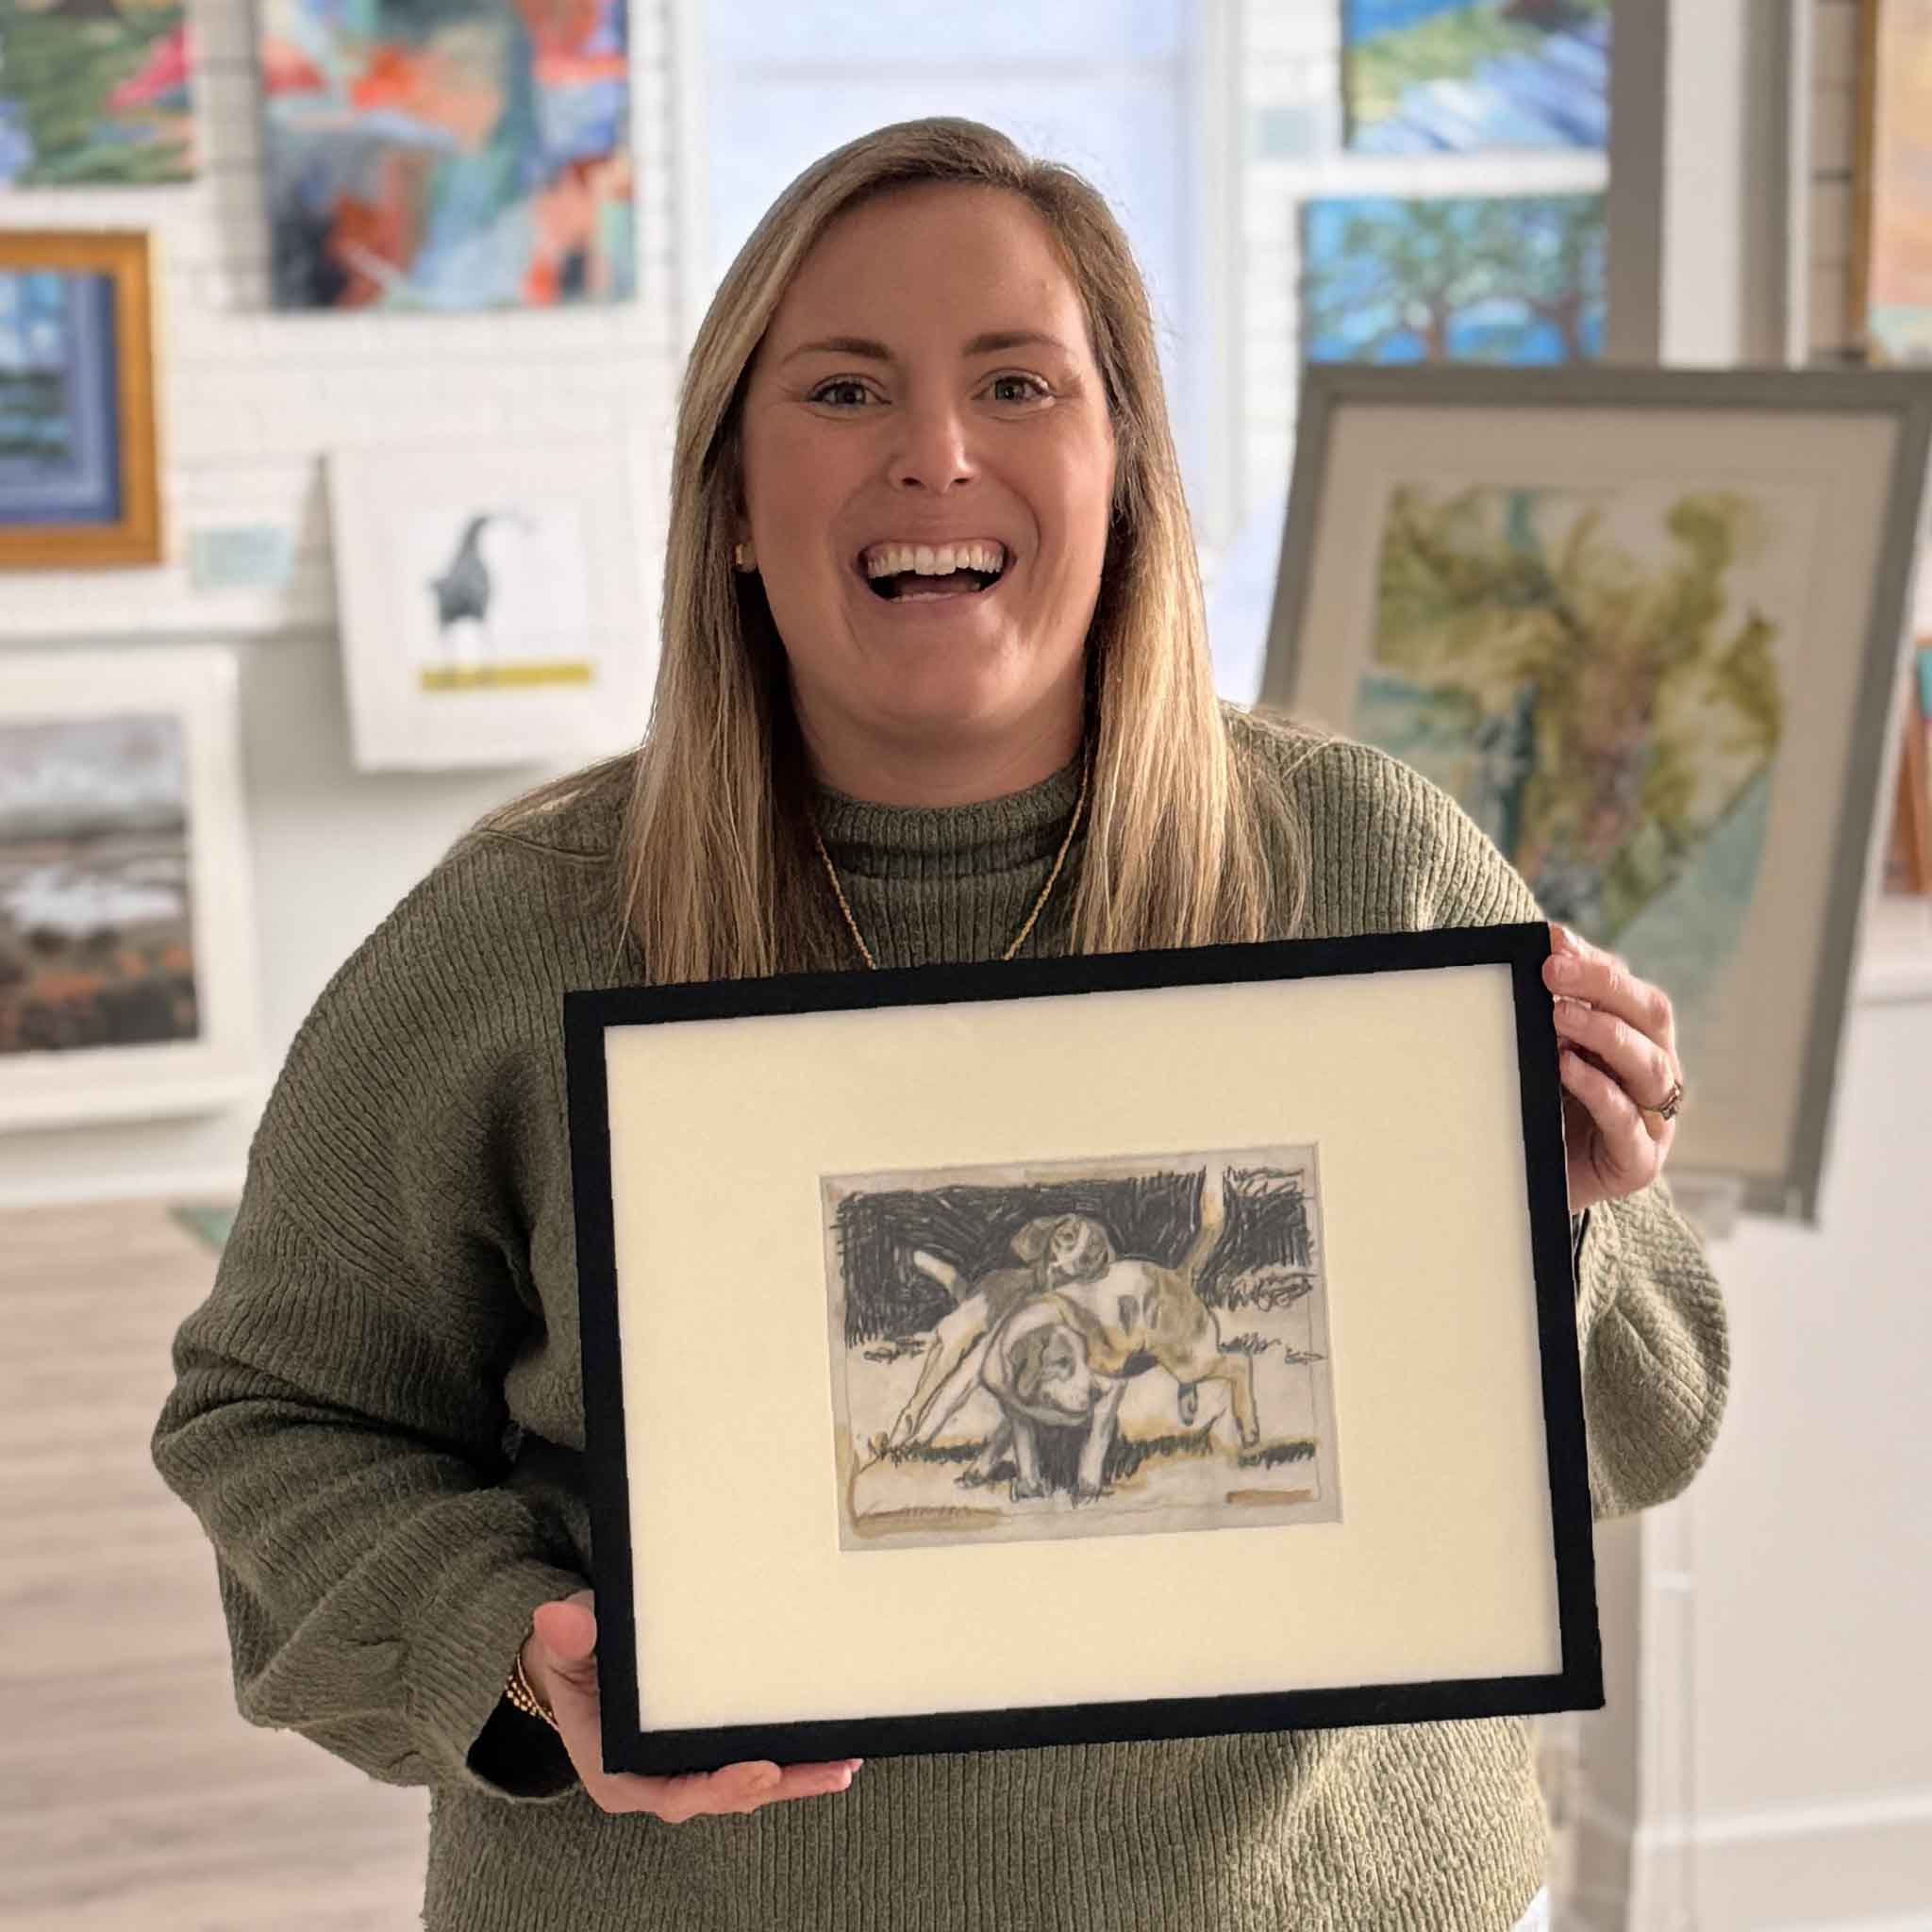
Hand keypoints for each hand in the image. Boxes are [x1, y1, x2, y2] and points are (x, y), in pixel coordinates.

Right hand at [522, 1590, 862, 1819]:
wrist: (582, 1656)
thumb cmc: (577, 1654)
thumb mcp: (569, 1645)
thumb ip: (569, 1638)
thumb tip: (557, 1617)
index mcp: (621, 1774)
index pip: (676, 1793)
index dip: (720, 1788)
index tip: (761, 1771)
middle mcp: (659, 1780)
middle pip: (726, 1794)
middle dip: (780, 1784)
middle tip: (829, 1769)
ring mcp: (688, 1767)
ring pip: (747, 1783)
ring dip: (796, 1776)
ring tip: (844, 1762)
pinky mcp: (709, 1750)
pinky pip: (752, 1760)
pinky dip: (790, 1758)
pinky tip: (833, 1748)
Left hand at [1541, 923, 1682, 1212]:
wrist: (1529, 1190)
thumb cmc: (1540, 1114)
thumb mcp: (1542, 1057)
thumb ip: (1545, 1017)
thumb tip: (1529, 961)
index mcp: (1636, 1040)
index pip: (1627, 990)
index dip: (1594, 963)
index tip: (1551, 941)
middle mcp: (1653, 1073)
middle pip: (1649, 1016)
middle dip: (1602, 986)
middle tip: (1553, 971)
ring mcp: (1653, 1120)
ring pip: (1649, 1066)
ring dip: (1605, 1034)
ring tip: (1559, 1016)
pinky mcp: (1638, 1163)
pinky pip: (1628, 1122)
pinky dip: (1601, 1091)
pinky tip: (1569, 1069)